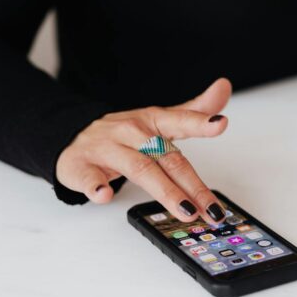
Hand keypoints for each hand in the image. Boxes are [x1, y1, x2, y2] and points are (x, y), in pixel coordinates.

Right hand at [56, 78, 231, 223]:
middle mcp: (132, 133)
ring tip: (186, 210)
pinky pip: (89, 177)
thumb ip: (194, 111)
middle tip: (213, 208)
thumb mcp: (160, 119)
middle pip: (167, 158)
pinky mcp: (81, 166)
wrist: (72, 135)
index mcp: (152, 121)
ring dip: (164, 191)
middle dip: (192, 185)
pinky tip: (104, 195)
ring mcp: (106, 149)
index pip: (180, 120)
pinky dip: (96, 187)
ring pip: (139, 169)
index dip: (200, 122)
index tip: (220, 123)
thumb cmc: (124, 134)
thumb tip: (224, 87)